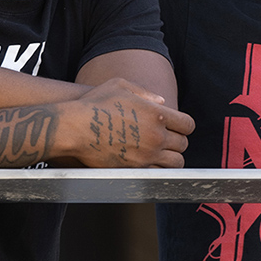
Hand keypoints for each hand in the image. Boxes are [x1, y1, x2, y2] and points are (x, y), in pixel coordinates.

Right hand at [65, 78, 193, 167]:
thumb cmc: (94, 104)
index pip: (187, 125)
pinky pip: (158, 174)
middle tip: (170, 141)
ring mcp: (146, 155)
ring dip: (172, 158)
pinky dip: (158, 170)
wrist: (72, 128)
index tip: (180, 127)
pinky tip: (151, 164)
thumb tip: (162, 102)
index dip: (185, 126)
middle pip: (183, 144)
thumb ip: (145, 93)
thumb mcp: (120, 86)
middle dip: (178, 142)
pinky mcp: (134, 169)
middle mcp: (156, 136)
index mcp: (157, 114)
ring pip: (175, 163)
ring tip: (164, 154)